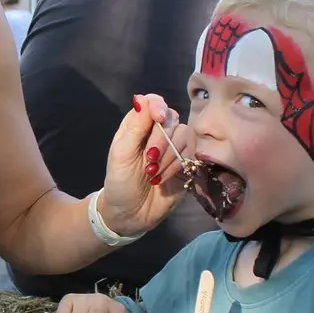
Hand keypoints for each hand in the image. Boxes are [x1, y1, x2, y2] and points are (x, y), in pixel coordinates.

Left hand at [97, 93, 195, 237]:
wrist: (130, 214)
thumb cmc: (120, 182)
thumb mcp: (121, 154)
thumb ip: (134, 127)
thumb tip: (141, 98)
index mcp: (138, 126)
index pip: (153, 102)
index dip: (158, 106)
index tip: (158, 118)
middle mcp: (158, 133)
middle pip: (172, 119)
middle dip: (161, 140)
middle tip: (148, 160)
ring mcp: (174, 149)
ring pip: (185, 136)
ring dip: (169, 156)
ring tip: (154, 174)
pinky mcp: (186, 164)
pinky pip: (194, 154)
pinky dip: (179, 165)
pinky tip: (164, 178)